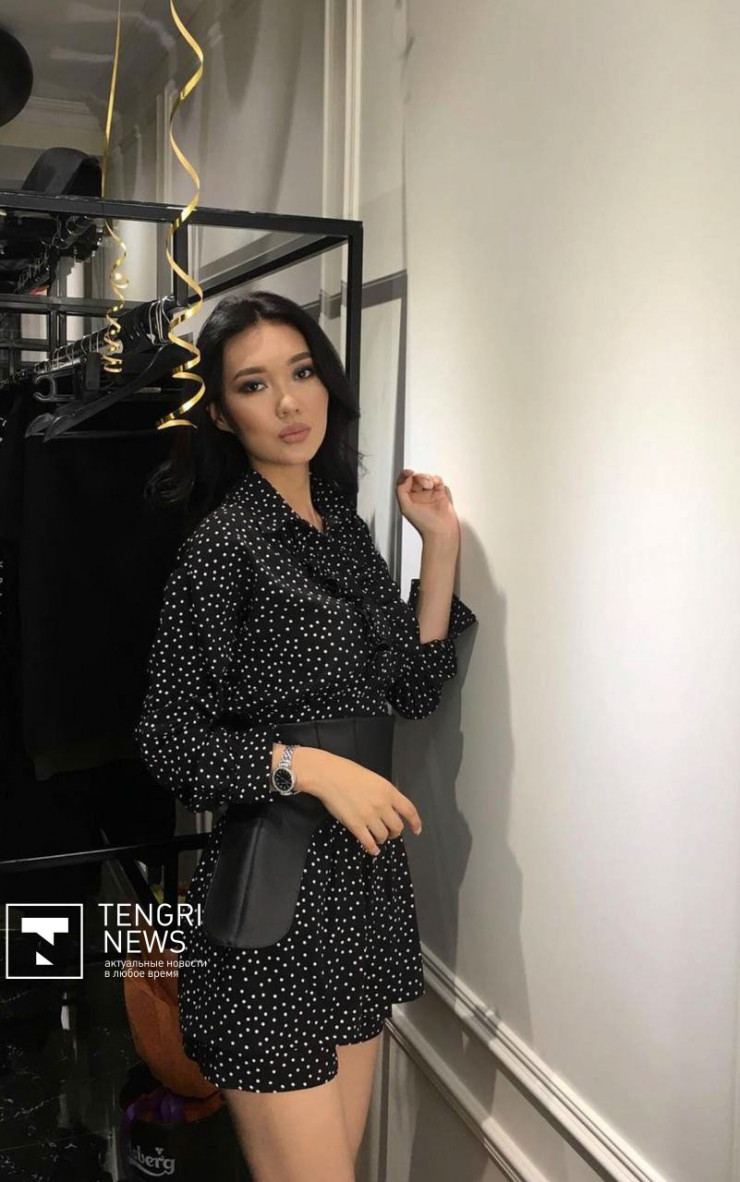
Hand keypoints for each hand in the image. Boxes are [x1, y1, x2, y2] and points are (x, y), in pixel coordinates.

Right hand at [288, 746, 422, 855]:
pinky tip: (372, 849)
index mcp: (388, 791)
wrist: (328, 775)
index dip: (415, 822)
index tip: (416, 830)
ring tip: (377, 837)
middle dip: (395, 833)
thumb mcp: (374, 779)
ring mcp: (369, 816)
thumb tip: (390, 807)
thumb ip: (385, 794)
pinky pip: (368, 842)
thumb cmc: (348, 773)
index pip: (409, 810)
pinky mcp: (355, 825)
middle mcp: (382, 804)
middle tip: (390, 833)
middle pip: (397, 827)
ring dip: (382, 839)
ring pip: (383, 836)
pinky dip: (372, 848)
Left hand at [395, 468, 459, 543]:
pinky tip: (436, 485)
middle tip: (424, 484)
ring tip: (430, 486)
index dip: (405, 475)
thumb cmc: (425, 524)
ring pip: (427, 478)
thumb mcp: (405, 507)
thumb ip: (401, 490)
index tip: (409, 472)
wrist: (441, 531)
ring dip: (428, 478)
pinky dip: (436, 480)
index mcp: (408, 499)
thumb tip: (405, 477)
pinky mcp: (441, 494)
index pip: (404, 482)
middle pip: (416, 478)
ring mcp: (430, 495)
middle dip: (420, 477)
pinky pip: (438, 481)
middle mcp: (418, 496)